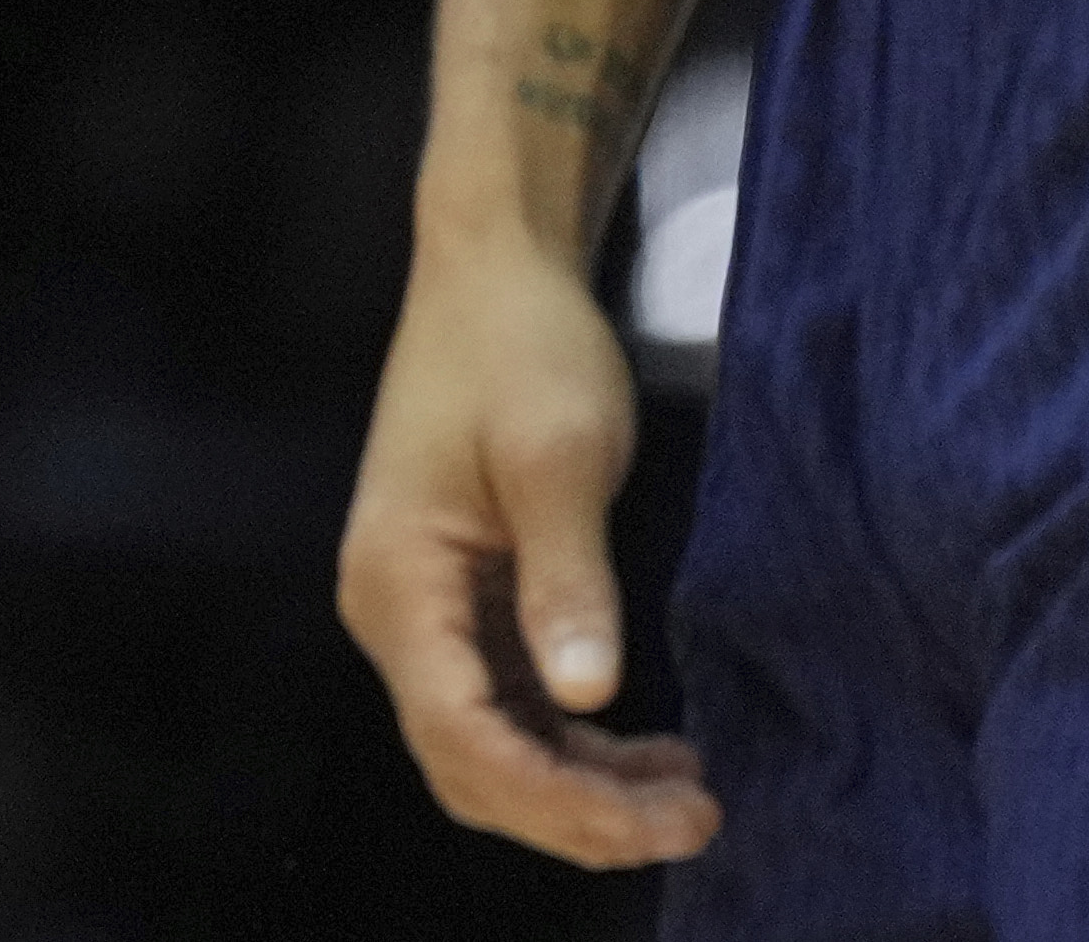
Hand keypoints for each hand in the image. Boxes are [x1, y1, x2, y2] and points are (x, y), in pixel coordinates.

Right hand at [335, 233, 719, 869]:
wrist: (497, 265)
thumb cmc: (521, 343)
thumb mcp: (557, 455)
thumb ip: (569, 579)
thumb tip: (586, 696)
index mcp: (398, 583)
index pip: (462, 735)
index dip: (556, 798)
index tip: (654, 820)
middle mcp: (395, 614)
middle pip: (471, 764)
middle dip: (576, 813)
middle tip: (692, 822)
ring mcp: (426, 612)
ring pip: (494, 747)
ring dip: (583, 788)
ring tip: (688, 797)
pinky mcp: (466, 599)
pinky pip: (511, 704)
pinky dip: (575, 744)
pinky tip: (648, 751)